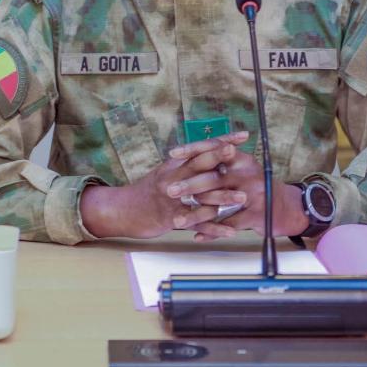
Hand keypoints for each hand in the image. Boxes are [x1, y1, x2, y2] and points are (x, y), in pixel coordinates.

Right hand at [79, 132, 249, 238]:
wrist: (124, 210)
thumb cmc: (149, 191)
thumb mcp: (166, 171)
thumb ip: (187, 163)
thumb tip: (213, 152)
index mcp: (174, 165)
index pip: (200, 148)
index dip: (221, 141)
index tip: (242, 136)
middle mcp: (173, 178)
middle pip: (198, 166)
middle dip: (219, 159)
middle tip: (239, 155)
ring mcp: (171, 199)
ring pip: (200, 196)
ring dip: (222, 197)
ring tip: (243, 197)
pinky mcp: (170, 218)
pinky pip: (196, 223)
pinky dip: (214, 228)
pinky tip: (230, 230)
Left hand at [172, 148, 308, 242]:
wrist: (286, 208)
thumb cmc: (256, 187)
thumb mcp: (243, 168)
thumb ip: (222, 161)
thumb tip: (191, 154)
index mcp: (241, 159)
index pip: (215, 149)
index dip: (192, 150)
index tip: (172, 154)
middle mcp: (248, 173)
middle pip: (214, 177)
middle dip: (189, 185)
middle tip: (168, 191)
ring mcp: (253, 194)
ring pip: (219, 205)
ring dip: (196, 214)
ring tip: (177, 221)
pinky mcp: (256, 214)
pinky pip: (229, 224)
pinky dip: (212, 232)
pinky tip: (197, 236)